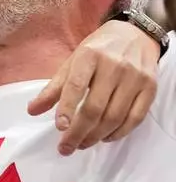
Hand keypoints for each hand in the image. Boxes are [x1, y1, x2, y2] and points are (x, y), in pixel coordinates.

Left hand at [28, 20, 159, 152]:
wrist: (136, 33)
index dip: (67, 108)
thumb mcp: (72, 62)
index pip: (76, 86)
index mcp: (90, 56)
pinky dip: (119, 133)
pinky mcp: (151, 87)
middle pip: (95, 107)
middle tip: (66, 148)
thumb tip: (31, 111)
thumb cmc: (98, 50)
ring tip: (81, 144)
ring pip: (115, 116)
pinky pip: (135, 117)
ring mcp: (135, 77)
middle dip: (78, 132)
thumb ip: (53, 88)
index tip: (60, 128)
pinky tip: (104, 138)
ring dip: (96, 136)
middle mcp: (115, 66)